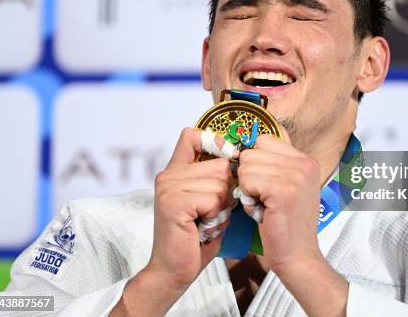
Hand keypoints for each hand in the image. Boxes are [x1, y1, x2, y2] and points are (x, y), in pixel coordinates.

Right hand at [149, 128, 235, 286]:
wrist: (174, 270)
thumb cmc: (195, 237)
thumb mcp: (208, 201)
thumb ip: (215, 179)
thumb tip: (239, 160)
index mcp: (175, 171)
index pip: (192, 136)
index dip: (215, 143)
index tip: (227, 159)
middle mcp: (168, 175)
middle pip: (219, 164)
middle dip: (226, 190)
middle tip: (212, 212)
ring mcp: (169, 188)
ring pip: (220, 182)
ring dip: (222, 206)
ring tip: (207, 220)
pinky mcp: (174, 203)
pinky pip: (212, 198)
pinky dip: (215, 216)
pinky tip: (203, 227)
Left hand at [236, 129, 347, 316]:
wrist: (298, 256)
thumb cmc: (286, 225)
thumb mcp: (289, 187)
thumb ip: (275, 165)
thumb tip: (246, 148)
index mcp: (306, 161)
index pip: (264, 141)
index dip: (256, 164)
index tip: (266, 185)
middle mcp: (305, 164)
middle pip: (252, 153)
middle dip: (250, 177)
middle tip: (265, 200)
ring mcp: (296, 176)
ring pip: (247, 167)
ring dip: (248, 189)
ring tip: (264, 206)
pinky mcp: (284, 191)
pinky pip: (247, 182)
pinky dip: (248, 200)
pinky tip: (262, 212)